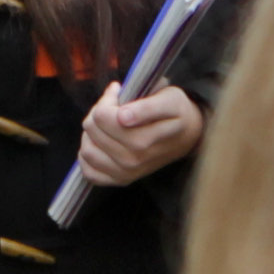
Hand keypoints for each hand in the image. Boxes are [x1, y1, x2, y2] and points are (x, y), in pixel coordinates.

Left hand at [76, 81, 201, 188]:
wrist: (187, 136)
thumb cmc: (176, 113)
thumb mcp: (168, 100)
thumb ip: (146, 107)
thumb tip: (122, 116)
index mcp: (143, 140)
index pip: (102, 116)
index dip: (108, 99)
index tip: (120, 93)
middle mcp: (133, 160)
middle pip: (92, 129)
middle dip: (99, 112)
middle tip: (115, 107)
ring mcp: (125, 173)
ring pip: (86, 150)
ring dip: (92, 134)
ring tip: (108, 125)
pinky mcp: (119, 180)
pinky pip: (89, 172)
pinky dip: (90, 157)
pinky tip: (102, 144)